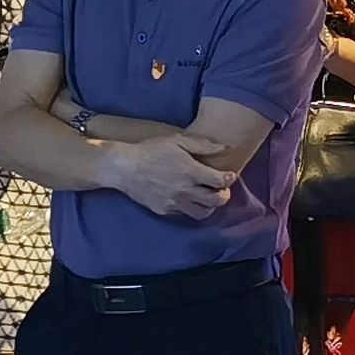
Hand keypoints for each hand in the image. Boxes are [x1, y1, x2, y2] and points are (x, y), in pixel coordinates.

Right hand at [105, 134, 233, 219]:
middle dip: (223, 195)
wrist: (124, 168)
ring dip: (210, 206)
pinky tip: (188, 199)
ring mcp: (175, 203)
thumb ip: (202, 145)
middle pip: (216, 201)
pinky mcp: (165, 211)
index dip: (229, 178)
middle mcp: (186, 191)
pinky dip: (191, 208)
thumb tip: (224, 147)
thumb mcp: (176, 140)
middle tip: (222, 189)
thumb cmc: (151, 150)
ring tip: (207, 197)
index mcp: (191, 172)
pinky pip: (184, 214)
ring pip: (203, 213)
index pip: (220, 181)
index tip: (229, 175)